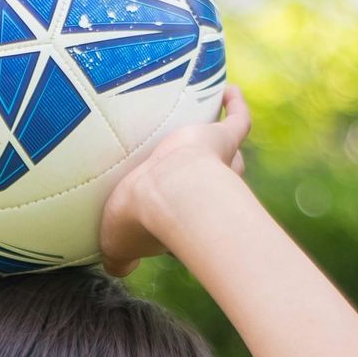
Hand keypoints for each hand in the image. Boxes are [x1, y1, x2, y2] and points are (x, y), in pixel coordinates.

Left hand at [98, 82, 250, 277]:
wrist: (164, 190)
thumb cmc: (142, 220)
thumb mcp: (118, 245)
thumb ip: (119, 258)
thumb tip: (120, 267)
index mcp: (184, 221)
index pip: (185, 220)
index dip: (174, 222)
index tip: (158, 220)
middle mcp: (208, 194)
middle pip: (215, 189)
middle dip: (210, 189)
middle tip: (194, 182)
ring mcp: (217, 164)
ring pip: (229, 160)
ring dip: (224, 151)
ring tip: (216, 133)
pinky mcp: (222, 137)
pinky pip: (239, 120)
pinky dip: (235, 105)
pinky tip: (228, 89)